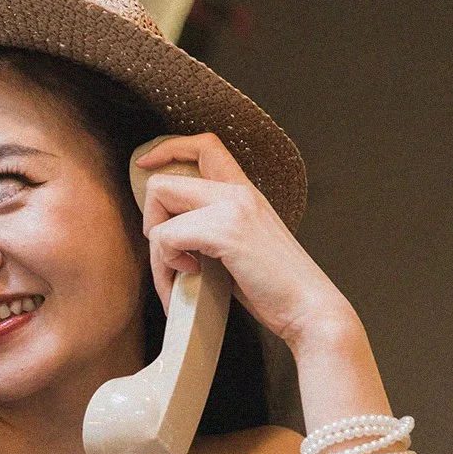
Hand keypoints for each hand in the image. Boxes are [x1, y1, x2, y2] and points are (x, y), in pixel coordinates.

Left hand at [134, 133, 354, 355]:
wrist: (308, 308)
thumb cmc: (274, 287)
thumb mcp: (241, 245)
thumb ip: (212, 229)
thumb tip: (170, 234)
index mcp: (244, 192)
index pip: (204, 146)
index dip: (168, 149)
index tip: (144, 165)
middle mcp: (238, 192)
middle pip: (163, 182)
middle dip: (150, 222)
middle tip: (167, 254)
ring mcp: (232, 208)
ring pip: (159, 209)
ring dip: (157, 254)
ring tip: (178, 278)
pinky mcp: (225, 231)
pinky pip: (167, 237)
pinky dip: (167, 265)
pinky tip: (192, 278)